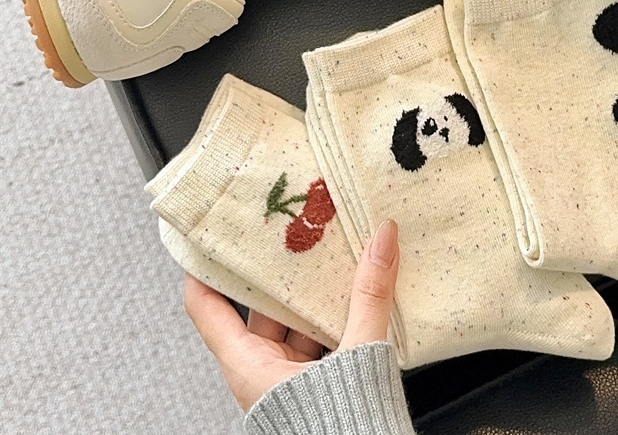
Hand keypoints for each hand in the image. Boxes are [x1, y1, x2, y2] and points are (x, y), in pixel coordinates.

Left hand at [183, 219, 399, 411]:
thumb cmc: (343, 432)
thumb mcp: (357, 354)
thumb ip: (371, 296)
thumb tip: (380, 243)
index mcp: (248, 367)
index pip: (206, 307)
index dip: (204, 269)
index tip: (211, 236)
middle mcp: (260, 372)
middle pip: (258, 308)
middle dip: (276, 272)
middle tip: (288, 234)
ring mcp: (285, 379)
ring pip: (291, 322)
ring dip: (310, 294)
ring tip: (327, 256)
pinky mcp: (311, 385)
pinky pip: (314, 339)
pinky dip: (330, 315)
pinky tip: (351, 292)